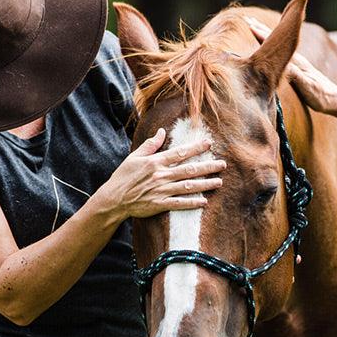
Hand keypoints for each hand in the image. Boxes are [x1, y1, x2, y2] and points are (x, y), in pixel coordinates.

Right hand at [98, 128, 225, 219]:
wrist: (113, 199)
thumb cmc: (123, 176)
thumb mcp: (134, 157)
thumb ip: (150, 145)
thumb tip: (162, 131)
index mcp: (155, 162)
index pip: (180, 153)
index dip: (196, 148)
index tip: (209, 143)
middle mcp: (160, 176)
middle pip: (189, 170)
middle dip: (207, 167)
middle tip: (222, 165)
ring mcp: (161, 191)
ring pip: (187, 186)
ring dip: (205, 184)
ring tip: (219, 182)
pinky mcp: (159, 204)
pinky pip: (179, 204)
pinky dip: (192, 203)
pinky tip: (204, 201)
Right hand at [246, 15, 336, 113]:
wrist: (335, 99)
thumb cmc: (321, 96)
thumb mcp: (308, 88)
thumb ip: (297, 76)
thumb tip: (284, 64)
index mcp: (296, 62)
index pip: (276, 45)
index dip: (262, 35)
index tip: (250, 26)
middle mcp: (296, 58)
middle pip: (276, 39)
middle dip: (261, 29)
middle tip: (246, 19)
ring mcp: (297, 61)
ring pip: (278, 43)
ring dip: (265, 33)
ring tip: (254, 25)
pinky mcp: (298, 66)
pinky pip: (281, 50)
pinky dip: (272, 43)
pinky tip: (269, 42)